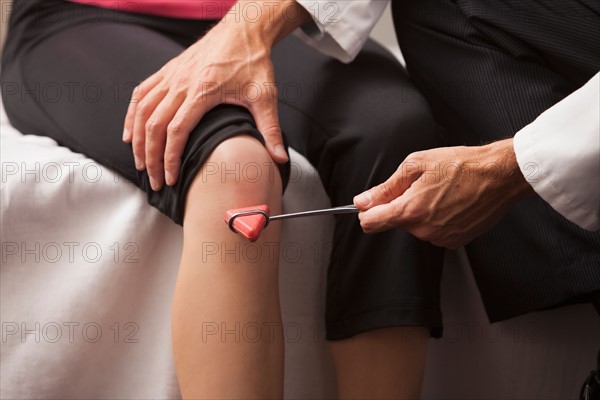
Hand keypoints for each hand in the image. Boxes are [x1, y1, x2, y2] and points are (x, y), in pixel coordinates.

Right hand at [122, 0, 308, 190]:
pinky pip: (141, 93)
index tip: (172, 178)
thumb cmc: (253, 61)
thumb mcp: (265, 96)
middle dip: (151, 157)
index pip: (177, 131)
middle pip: (154, 125)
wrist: (243, 30)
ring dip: (137, 139)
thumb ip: (270, 129)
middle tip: (155, 181)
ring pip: (142, 110)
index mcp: (203, 91)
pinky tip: (130, 132)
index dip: (170, 158)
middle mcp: (182, 83)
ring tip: (140, 163)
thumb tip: (280, 157)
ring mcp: (172, 75)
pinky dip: (132, 114)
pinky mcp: (168, 70)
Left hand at [353, 139, 534, 247]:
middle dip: (401, 206)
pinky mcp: (454, 242)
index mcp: (410, 210)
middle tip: (422, 187)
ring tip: (440, 193)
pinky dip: (437, 220)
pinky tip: (451, 204)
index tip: (371, 204)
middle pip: (395, 222)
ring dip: (420, 212)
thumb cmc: (462, 165)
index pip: (370, 223)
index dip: (367, 211)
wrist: (499, 175)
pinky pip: (433, 232)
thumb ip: (385, 188)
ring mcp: (440, 238)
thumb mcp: (416, 165)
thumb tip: (362, 201)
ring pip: (415, 228)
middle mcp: (423, 230)